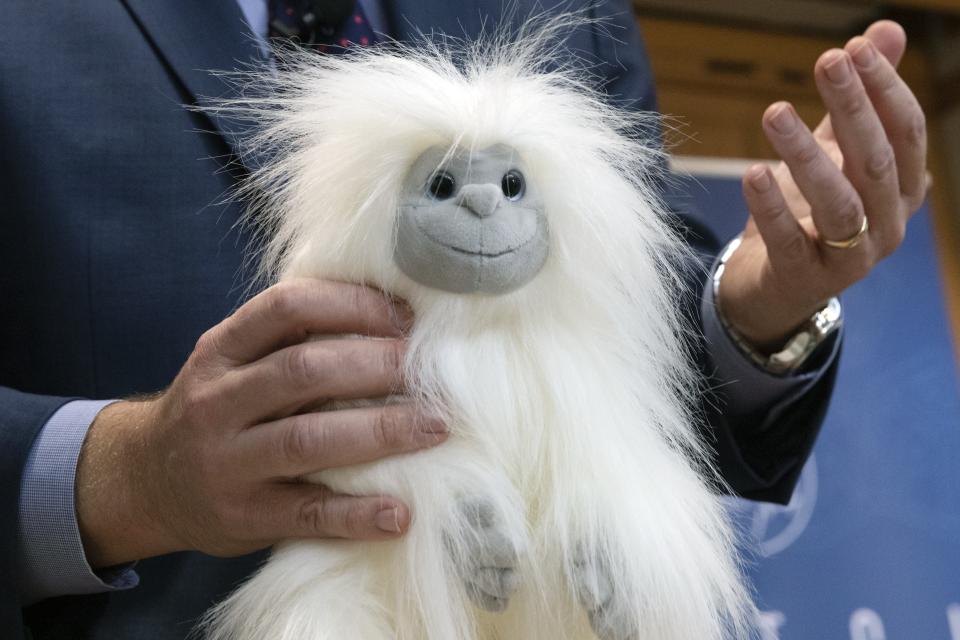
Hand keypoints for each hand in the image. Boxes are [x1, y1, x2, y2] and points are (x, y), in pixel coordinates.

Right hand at [75, 279, 447, 567]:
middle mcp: (218, 401)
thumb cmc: (218, 412)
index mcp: (221, 351)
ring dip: (381, 431)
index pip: (287, 307)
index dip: (353, 306)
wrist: (145, 481)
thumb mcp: (233, 364)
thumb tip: (391, 317)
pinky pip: (306, 513)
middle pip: (304, 370)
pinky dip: (356, 515)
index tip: (407, 318)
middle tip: (432, 371)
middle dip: (377, 365)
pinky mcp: (242, 516)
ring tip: (435, 427)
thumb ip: (289, 341)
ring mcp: (226, 462)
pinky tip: (399, 514)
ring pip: (308, 439)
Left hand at [719, 21, 927, 350]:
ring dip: (807, 154)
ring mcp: (849, 258)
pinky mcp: (805, 278)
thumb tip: (886, 29)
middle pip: (876, 162)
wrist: (773, 286)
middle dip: (854, 109)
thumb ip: (861, 100)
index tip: (853, 48)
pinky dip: (771, 206)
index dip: (884, 89)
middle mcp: (886, 226)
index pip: (906, 132)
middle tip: (826, 62)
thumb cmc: (810, 214)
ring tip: (774, 112)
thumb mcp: (836, 153)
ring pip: (839, 203)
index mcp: (901, 191)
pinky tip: (752, 173)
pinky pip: (790, 239)